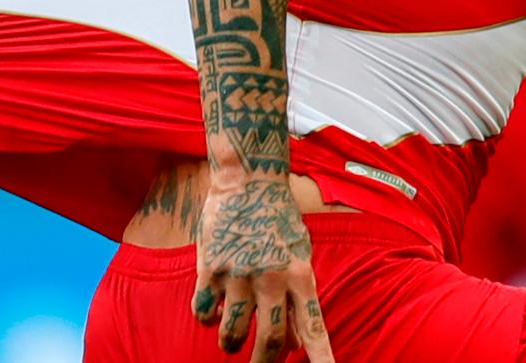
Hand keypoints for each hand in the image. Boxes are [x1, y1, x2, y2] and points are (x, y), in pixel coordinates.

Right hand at [193, 173, 332, 362]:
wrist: (247, 181)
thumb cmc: (278, 218)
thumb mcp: (299, 256)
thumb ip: (298, 299)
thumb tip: (297, 344)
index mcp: (299, 276)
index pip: (313, 329)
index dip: (321, 359)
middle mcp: (270, 279)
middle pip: (270, 341)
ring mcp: (238, 275)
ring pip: (232, 332)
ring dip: (231, 344)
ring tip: (231, 343)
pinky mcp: (210, 268)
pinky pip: (204, 310)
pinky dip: (207, 318)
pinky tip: (212, 313)